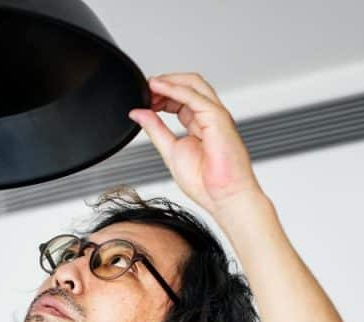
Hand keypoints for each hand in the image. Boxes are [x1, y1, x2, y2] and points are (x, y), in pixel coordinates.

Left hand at [128, 73, 261, 215]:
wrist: (225, 198)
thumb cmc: (206, 183)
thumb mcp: (170, 151)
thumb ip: (155, 130)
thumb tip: (138, 113)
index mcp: (200, 124)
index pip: (181, 98)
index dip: (162, 94)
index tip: (144, 98)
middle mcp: (210, 117)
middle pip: (188, 85)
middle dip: (165, 83)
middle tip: (145, 90)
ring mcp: (215, 116)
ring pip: (193, 84)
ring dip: (168, 81)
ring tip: (149, 86)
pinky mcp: (218, 118)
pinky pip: (194, 96)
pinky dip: (174, 88)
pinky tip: (158, 87)